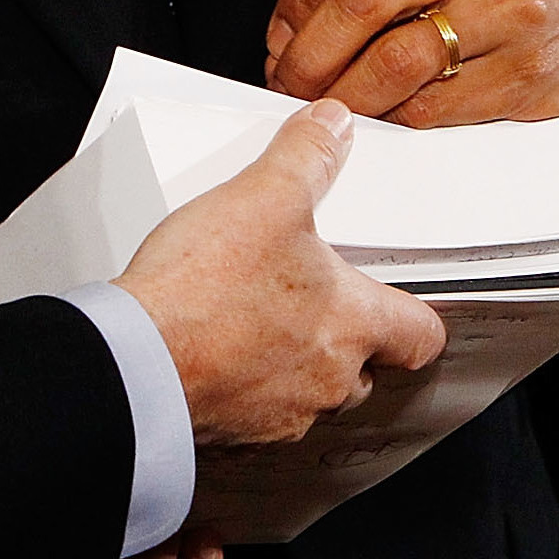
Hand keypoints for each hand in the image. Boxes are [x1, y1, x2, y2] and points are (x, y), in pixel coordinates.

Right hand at [113, 100, 444, 445]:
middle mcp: (328, 380)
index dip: (414, 316)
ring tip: (251, 319)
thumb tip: (332, 124)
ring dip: (293, 364)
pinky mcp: (237, 434)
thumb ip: (306, 156)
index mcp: (352, 323)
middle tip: (308, 298)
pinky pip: (258, 416)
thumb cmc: (204, 291)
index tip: (400, 302)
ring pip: (311, 395)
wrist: (138, 361)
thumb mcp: (263, 196)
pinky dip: (245, 388)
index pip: (421, 335)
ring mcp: (284, 415)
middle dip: (343, 336)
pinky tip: (213, 351)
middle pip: (365, 368)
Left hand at [263, 0, 558, 123]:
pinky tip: (388, 124)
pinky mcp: (530, 74)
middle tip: (290, 86)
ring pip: (397, 57)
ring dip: (348, 95)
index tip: (280, 35)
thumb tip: (299, 23)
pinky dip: (400, 121)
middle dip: (309, 54)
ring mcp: (508, 12)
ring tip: (330, 113)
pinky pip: (442, 106)